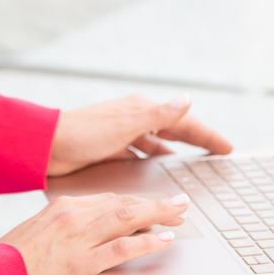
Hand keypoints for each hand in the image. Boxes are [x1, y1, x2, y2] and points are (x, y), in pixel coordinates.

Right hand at [0, 191, 189, 274]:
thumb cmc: (9, 263)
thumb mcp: (36, 234)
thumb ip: (61, 228)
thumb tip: (83, 233)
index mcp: (61, 206)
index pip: (107, 199)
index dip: (135, 200)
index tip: (152, 202)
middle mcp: (73, 215)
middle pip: (123, 203)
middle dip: (155, 203)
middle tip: (178, 203)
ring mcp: (78, 237)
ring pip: (128, 218)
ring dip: (159, 215)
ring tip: (180, 215)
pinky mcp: (82, 262)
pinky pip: (122, 247)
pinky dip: (148, 242)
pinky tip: (165, 240)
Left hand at [46, 93, 231, 177]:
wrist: (46, 148)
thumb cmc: (84, 134)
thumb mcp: (126, 125)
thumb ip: (158, 115)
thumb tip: (188, 99)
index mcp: (140, 110)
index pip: (183, 121)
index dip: (206, 135)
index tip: (227, 147)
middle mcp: (133, 120)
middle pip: (173, 131)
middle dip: (195, 142)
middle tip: (217, 154)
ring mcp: (121, 135)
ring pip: (156, 146)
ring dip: (173, 154)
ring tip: (191, 167)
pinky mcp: (110, 151)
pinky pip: (140, 157)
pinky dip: (152, 164)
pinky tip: (156, 175)